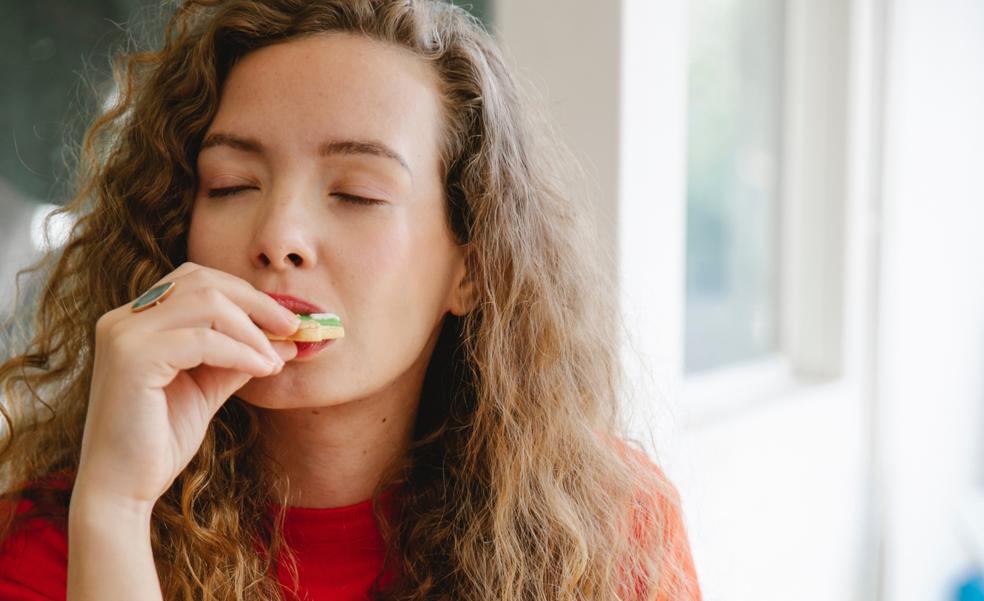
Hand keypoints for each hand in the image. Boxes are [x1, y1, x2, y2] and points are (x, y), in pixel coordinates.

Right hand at [74, 262, 299, 507]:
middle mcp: (122, 319)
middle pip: (202, 281)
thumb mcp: (207, 387)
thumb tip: (284, 338)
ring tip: (276, 358)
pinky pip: (203, 339)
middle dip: (255, 301)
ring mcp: (123, 335)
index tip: (285, 320)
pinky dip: (241, 351)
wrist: (122, 489)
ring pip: (206, 302)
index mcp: (134, 320)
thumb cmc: (160, 440)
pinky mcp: (132, 358)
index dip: (245, 294)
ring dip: (252, 329)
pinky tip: (262, 370)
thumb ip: (237, 357)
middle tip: (291, 326)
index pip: (196, 280)